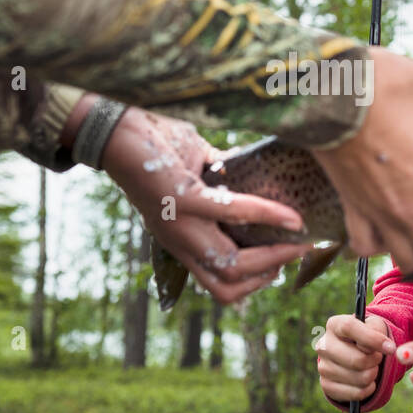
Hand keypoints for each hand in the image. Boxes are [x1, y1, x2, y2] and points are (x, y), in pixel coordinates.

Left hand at [100, 108, 312, 302]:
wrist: (115, 126)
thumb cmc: (155, 143)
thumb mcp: (194, 172)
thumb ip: (223, 182)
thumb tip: (262, 177)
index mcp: (179, 238)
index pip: (217, 282)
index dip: (253, 282)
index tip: (282, 262)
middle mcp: (177, 240)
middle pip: (227, 287)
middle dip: (268, 276)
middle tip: (295, 254)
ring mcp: (178, 224)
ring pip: (229, 266)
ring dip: (271, 258)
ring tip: (296, 241)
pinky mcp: (182, 200)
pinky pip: (232, 214)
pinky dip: (266, 215)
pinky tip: (289, 214)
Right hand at [316, 314, 394, 401]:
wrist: (355, 353)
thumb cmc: (366, 337)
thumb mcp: (374, 327)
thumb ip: (377, 331)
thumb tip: (387, 347)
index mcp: (334, 325)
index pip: (349, 328)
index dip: (371, 339)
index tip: (390, 348)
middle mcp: (324, 345)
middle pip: (357, 359)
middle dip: (375, 361)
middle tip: (378, 358)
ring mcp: (323, 367)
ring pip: (359, 378)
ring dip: (373, 374)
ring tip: (371, 367)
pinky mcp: (327, 386)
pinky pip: (357, 393)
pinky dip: (368, 389)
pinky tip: (367, 381)